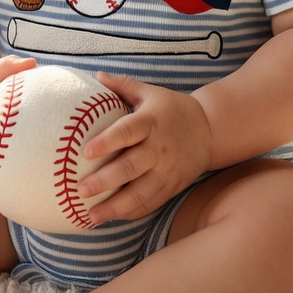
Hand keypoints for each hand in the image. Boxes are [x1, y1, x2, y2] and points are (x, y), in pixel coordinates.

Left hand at [78, 72, 212, 224]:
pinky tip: (112, 217)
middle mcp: (159, 148)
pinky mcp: (173, 186)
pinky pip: (151, 203)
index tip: (85, 151)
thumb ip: (123, 85)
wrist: (210, 129)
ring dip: (115, 207)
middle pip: (131, 167)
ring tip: (91, 216)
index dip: (107, 141)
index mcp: (151, 122)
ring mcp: (167, 171)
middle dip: (105, 181)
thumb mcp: (151, 92)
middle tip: (81, 190)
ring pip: (140, 193)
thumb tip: (97, 75)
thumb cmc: (172, 109)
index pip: (128, 131)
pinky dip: (132, 212)